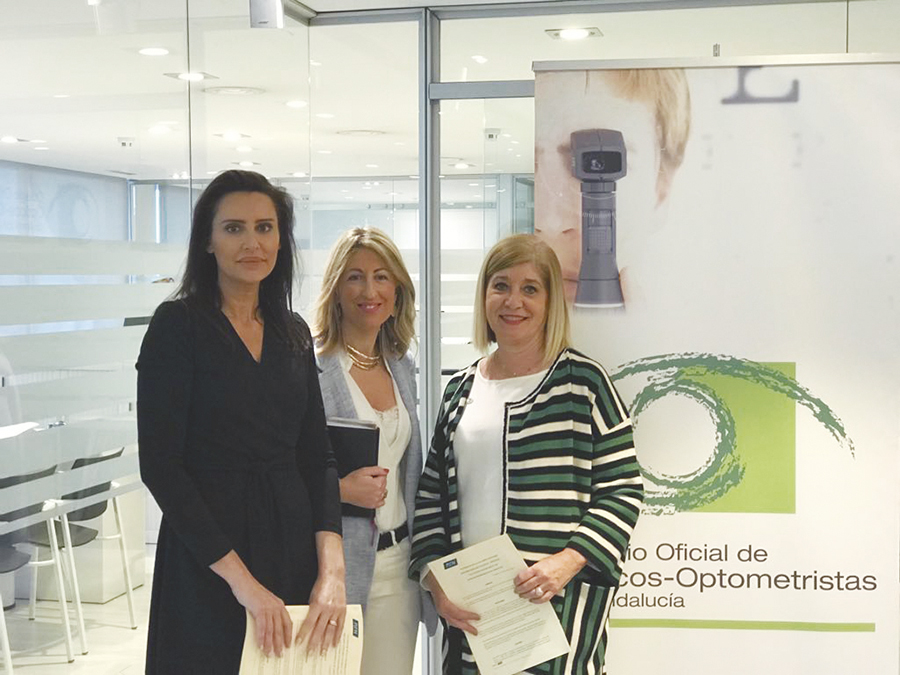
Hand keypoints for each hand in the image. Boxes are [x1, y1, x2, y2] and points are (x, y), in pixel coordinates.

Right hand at [211, 550, 291, 656]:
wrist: (244, 583)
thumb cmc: (253, 592)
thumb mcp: (265, 603)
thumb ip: (270, 614)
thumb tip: (270, 629)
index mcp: (280, 605)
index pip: (287, 622)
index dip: (288, 635)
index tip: (288, 645)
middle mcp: (276, 607)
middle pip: (280, 629)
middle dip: (279, 643)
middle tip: (279, 654)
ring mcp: (268, 608)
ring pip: (271, 630)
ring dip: (270, 644)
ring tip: (269, 653)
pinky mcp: (260, 609)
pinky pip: (262, 627)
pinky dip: (261, 638)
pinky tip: (260, 645)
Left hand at [297, 534, 346, 653]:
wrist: (334, 576)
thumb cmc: (321, 586)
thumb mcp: (312, 598)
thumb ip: (311, 611)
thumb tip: (306, 626)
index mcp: (317, 605)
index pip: (308, 623)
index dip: (303, 634)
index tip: (298, 643)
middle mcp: (327, 608)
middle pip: (319, 629)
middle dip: (314, 643)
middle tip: (310, 653)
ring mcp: (336, 610)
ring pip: (330, 630)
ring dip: (325, 643)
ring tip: (322, 652)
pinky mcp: (343, 610)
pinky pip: (341, 626)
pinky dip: (337, 636)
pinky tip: (334, 644)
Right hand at [339, 466, 388, 508]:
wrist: (344, 491)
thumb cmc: (351, 481)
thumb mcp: (364, 470)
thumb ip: (377, 469)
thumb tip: (386, 471)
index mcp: (377, 484)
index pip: (384, 476)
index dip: (376, 474)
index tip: (370, 476)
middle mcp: (378, 493)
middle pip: (384, 484)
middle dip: (378, 481)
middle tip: (368, 481)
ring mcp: (376, 500)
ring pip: (384, 492)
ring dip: (379, 489)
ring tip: (369, 487)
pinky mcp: (372, 505)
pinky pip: (382, 502)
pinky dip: (379, 498)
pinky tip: (372, 495)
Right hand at [424, 572, 479, 634]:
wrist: (426, 573)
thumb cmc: (435, 575)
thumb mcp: (446, 578)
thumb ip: (458, 583)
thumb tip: (472, 585)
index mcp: (442, 602)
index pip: (457, 613)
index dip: (467, 616)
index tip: (477, 617)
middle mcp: (440, 607)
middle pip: (454, 621)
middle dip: (465, 627)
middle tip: (475, 632)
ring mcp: (440, 607)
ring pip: (451, 619)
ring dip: (461, 624)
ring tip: (470, 626)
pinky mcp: (440, 606)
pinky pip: (450, 615)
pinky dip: (457, 618)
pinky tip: (463, 617)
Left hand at [514, 548, 586, 603]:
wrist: (570, 561)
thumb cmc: (557, 560)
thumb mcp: (542, 561)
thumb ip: (533, 569)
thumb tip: (524, 576)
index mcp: (538, 568)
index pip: (523, 577)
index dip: (517, 581)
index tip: (515, 582)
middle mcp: (543, 577)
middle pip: (527, 586)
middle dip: (520, 590)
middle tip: (517, 590)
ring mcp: (549, 584)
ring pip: (534, 593)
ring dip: (526, 595)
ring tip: (523, 595)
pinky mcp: (554, 590)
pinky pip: (544, 598)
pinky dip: (537, 600)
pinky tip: (533, 599)